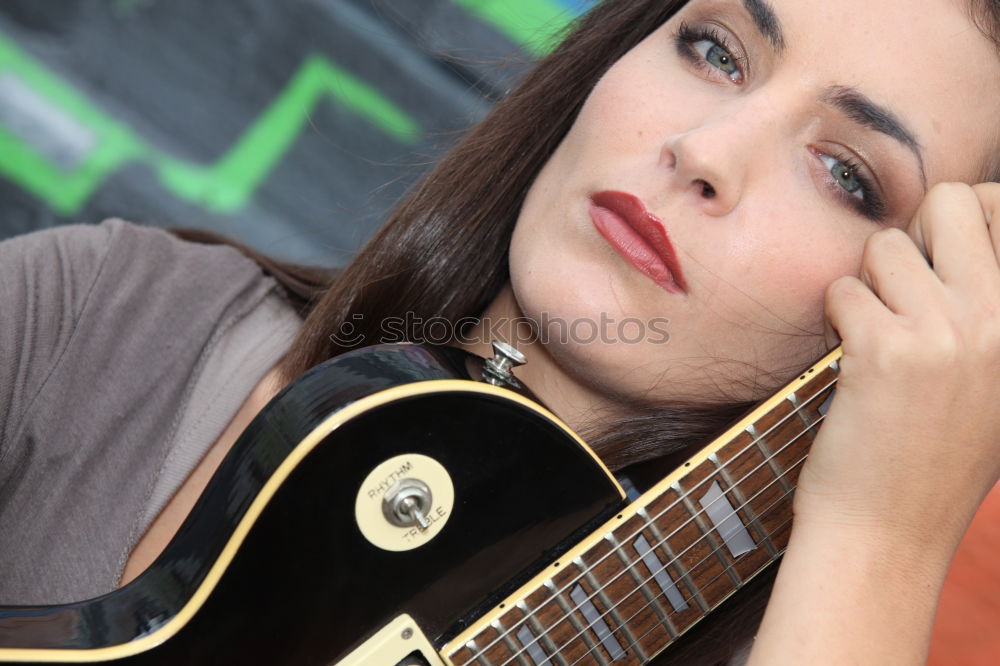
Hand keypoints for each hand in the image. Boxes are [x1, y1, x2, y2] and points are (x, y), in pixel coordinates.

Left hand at [797, 182, 999, 556]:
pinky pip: (842, 290)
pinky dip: (836, 321)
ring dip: (867, 287)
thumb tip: (974, 216)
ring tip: (875, 340)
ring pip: (884, 246)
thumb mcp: (993, 379)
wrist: (889, 530)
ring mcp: (949, 332)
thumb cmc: (933, 454)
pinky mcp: (887, 349)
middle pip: (949, 201)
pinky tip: (851, 363)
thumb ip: (989, 309)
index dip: (959, 222)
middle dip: (913, 236)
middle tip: (899, 292)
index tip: (935, 263)